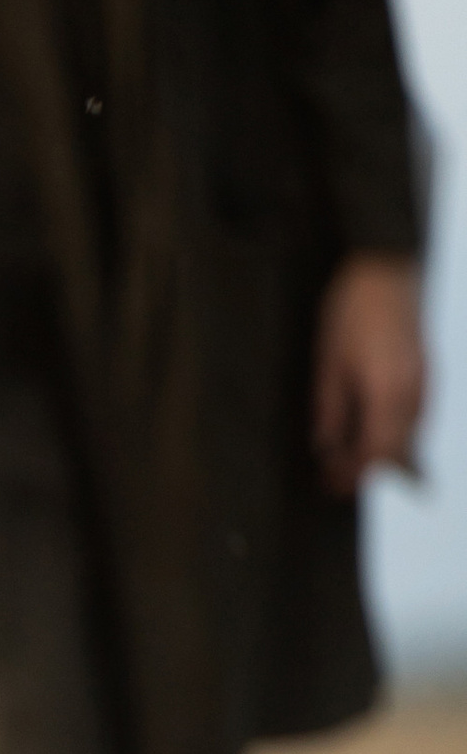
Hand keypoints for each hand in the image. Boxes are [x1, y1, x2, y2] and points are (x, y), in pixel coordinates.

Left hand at [314, 256, 429, 496]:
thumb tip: (326, 444)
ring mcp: (425, 384)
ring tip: (348, 460)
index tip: (330, 484)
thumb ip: (330, 408)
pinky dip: (394, 434)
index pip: (375, 454)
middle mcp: (414, 394)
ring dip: (381, 454)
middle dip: (366, 471)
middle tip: (336, 479)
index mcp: (387, 394)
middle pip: (396, 452)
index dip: (352, 474)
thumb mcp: (330, 362)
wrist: (387, 269)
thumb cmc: (354, 309)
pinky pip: (414, 418)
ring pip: (409, 437)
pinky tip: (372, 432)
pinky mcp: (427, 374)